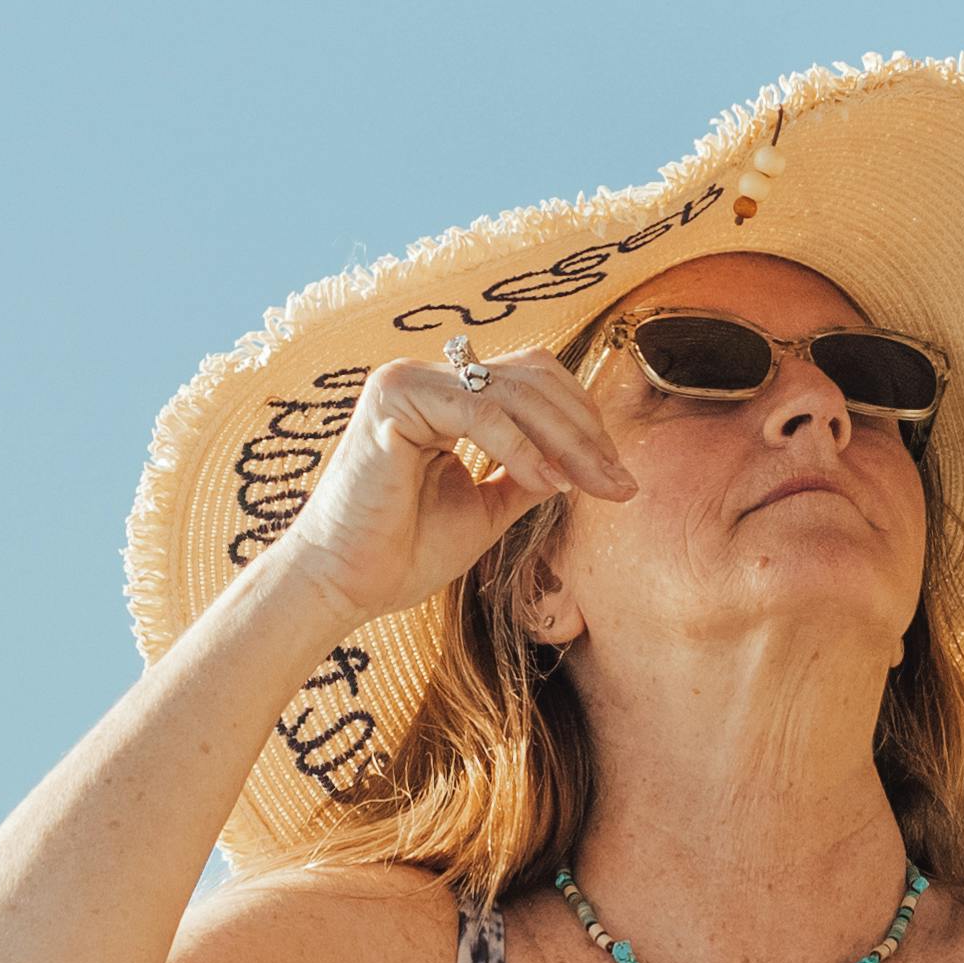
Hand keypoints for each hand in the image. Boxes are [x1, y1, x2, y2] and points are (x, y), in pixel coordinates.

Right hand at [278, 345, 633, 621]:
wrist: (344, 586)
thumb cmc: (404, 552)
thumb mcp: (487, 507)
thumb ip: (528, 474)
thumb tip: (584, 460)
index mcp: (444, 395)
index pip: (532, 383)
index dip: (582, 422)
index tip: (617, 478)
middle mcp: (425, 377)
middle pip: (532, 376)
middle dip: (584, 430)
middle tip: (618, 482)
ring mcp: (406, 380)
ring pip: (512, 390)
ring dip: (565, 439)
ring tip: (592, 485)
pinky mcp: (392, 398)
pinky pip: (478, 411)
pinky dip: (520, 446)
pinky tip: (549, 481)